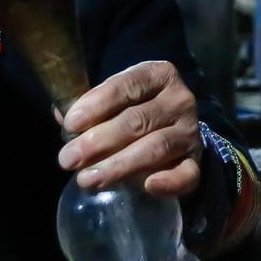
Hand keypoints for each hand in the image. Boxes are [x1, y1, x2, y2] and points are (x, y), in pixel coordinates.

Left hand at [58, 61, 200, 197]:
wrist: (169, 128)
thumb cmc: (131, 109)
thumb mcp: (113, 97)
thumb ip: (88, 105)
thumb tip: (63, 117)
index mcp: (158, 74)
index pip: (127, 85)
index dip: (97, 104)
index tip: (70, 124)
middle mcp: (179, 100)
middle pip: (137, 120)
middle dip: (99, 141)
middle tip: (68, 159)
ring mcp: (190, 132)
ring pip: (156, 147)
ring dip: (119, 165)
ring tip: (87, 179)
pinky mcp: (197, 162)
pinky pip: (188, 174)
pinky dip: (169, 181)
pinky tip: (147, 186)